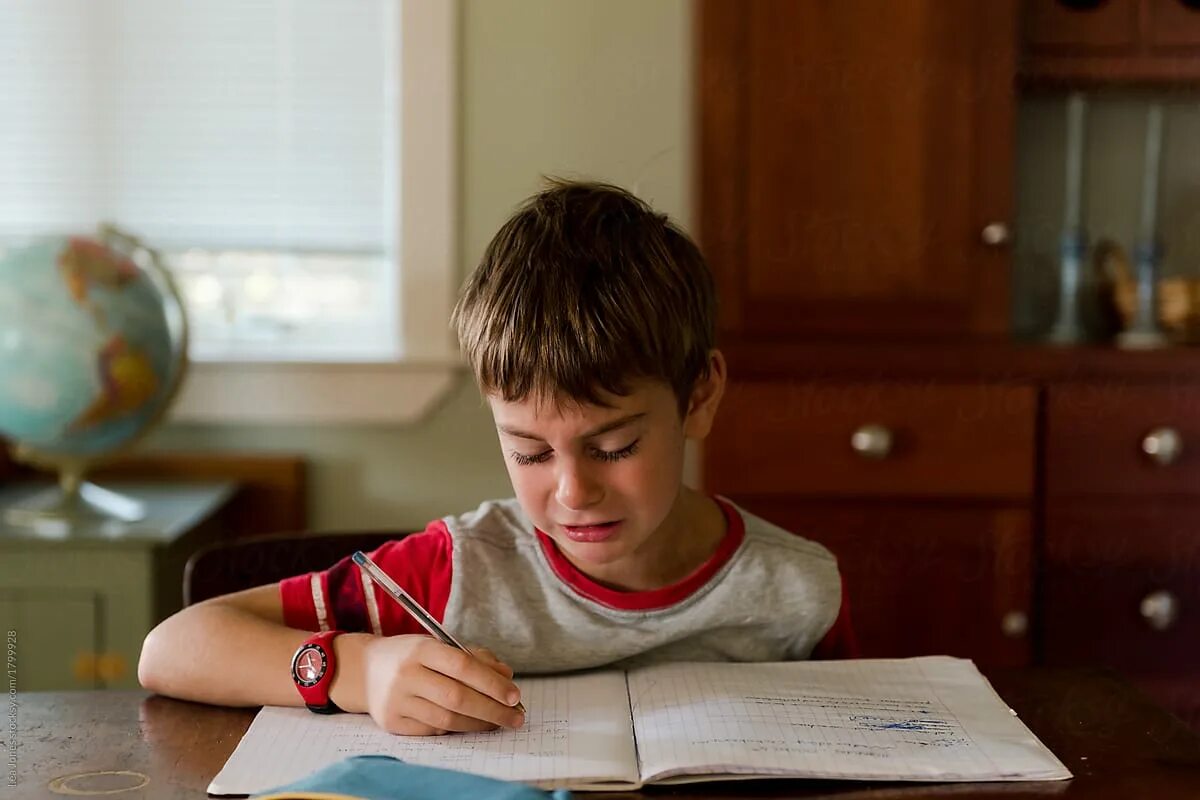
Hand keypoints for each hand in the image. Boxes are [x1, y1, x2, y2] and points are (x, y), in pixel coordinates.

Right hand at [361, 635, 523, 734]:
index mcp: (421, 649)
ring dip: (479, 724)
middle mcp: (406, 675)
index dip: (492, 683)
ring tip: (498, 723)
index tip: (514, 695)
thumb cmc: (411, 656)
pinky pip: (433, 731)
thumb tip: (506, 677)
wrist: (365, 671)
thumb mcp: (439, 645)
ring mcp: (397, 701)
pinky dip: (457, 730)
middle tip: (515, 717)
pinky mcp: (392, 723)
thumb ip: (475, 658)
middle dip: (492, 710)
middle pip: (457, 697)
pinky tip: (471, 725)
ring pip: (447, 719)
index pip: (463, 666)